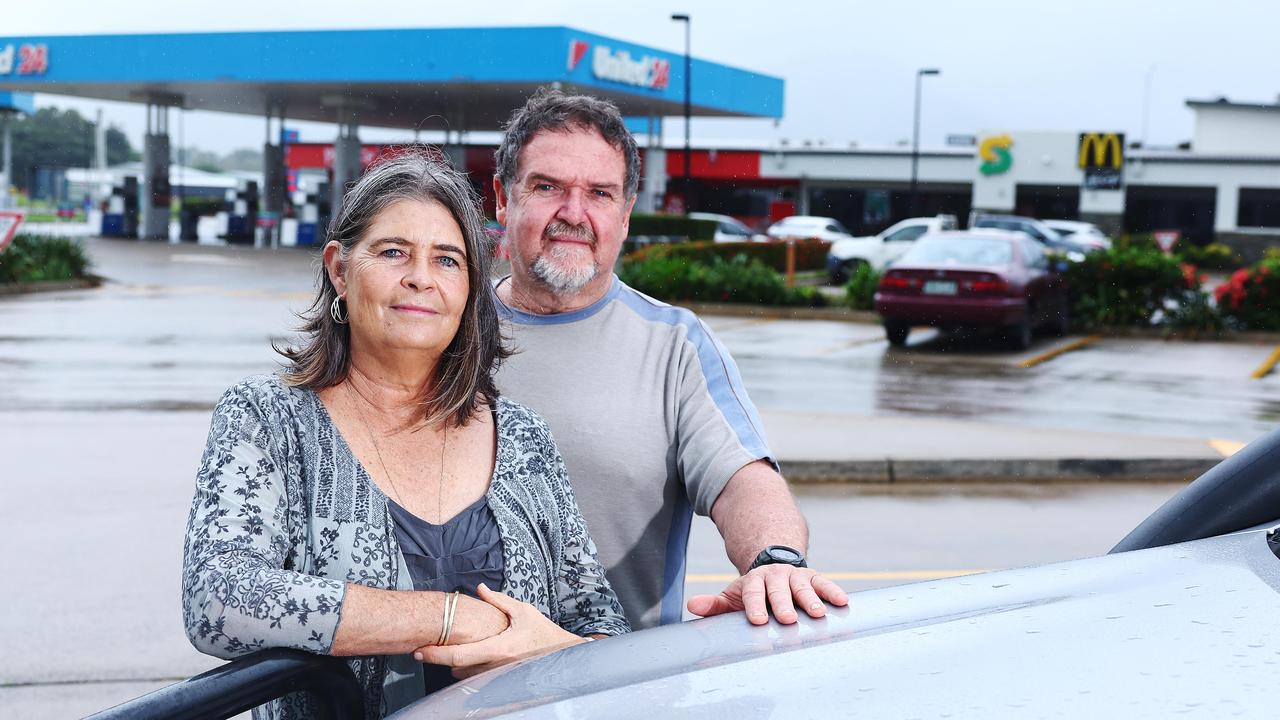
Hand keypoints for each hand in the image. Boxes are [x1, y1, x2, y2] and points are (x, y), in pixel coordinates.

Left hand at [415, 583, 585, 677]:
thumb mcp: (523, 611)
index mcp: (498, 648)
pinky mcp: (499, 680)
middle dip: (441, 659)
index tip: (419, 650)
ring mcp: (497, 676)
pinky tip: (465, 657)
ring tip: (447, 649)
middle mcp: (495, 666)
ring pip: (464, 675)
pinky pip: (475, 678)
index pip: (458, 655)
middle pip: (455, 668)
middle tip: (427, 648)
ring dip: (454, 664)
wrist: (562, 655)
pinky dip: (466, 668)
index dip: (435, 654)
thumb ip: (499, 601)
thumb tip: (480, 589)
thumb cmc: (543, 632)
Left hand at [686, 565, 847, 625]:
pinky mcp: (814, 578)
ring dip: (811, 599)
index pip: (753, 593)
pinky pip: (825, 583)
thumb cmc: (754, 591)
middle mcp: (776, 577)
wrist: (774, 564)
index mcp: (754, 582)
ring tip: (817, 614)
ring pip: (803, 587)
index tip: (758, 620)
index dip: (755, 606)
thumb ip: (715, 604)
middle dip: (783, 604)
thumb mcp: (734, 595)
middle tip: (787, 619)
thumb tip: (693, 605)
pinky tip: (842, 602)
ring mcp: (796, 577)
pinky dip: (833, 592)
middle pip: (779, 590)